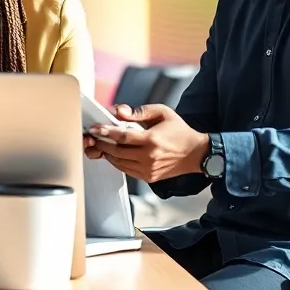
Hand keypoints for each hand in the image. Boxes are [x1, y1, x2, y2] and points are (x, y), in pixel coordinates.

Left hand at [83, 103, 209, 183]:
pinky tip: (114, 154)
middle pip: (117, 151)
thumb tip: (120, 112)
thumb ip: (140, 111)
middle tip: (94, 136)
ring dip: (107, 153)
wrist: (195, 153)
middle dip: (102, 143)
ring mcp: (148, 169)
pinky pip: (126, 170)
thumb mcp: (162, 113)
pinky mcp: (148, 177)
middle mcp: (149, 156)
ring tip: (102, 144)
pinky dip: (117, 162)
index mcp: (152, 139)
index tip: (94, 128)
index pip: (122, 137)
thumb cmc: (179, 131)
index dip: (105, 132)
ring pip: (119, 163)